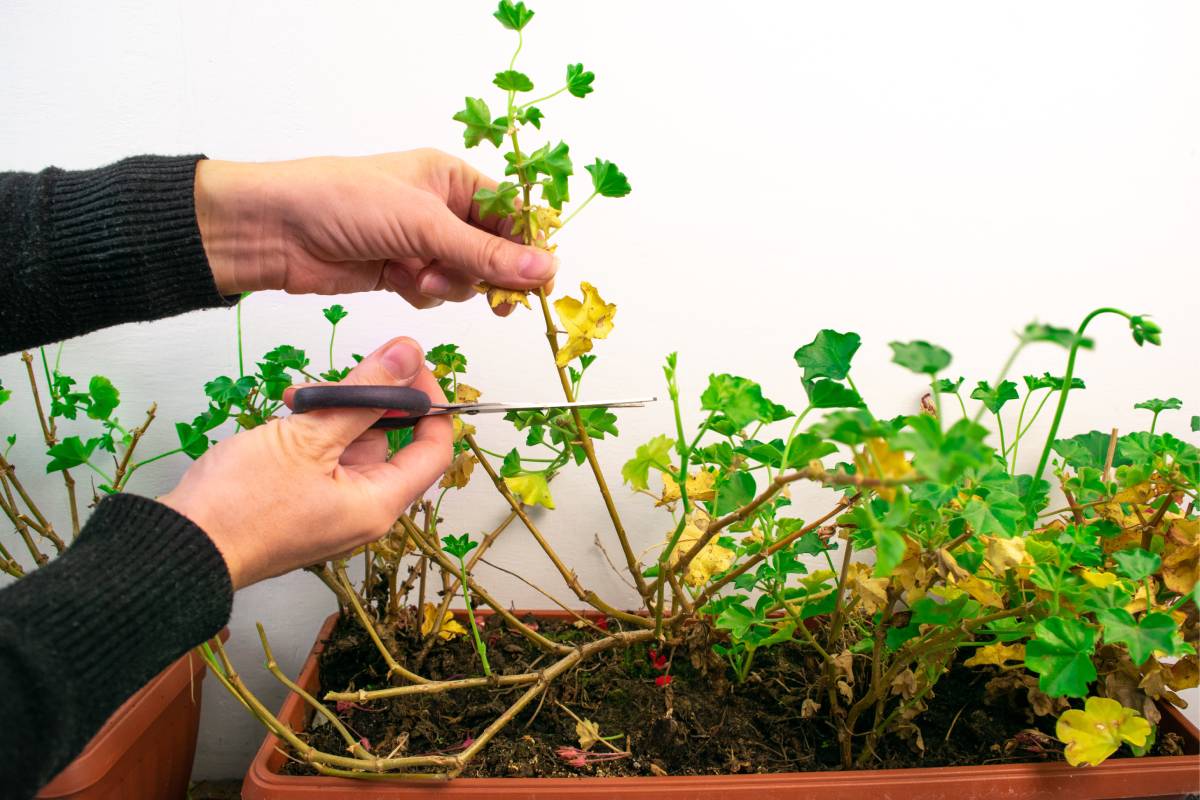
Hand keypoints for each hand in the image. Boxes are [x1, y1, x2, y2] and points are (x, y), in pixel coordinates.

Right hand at [159, 338, 450, 588]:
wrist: (180, 548)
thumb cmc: (241, 505)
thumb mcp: (308, 437)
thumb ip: (364, 392)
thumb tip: (409, 354)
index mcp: (378, 503)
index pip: (434, 448)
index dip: (430, 401)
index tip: (408, 366)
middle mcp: (363, 509)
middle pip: (391, 439)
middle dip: (367, 400)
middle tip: (332, 381)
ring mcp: (332, 505)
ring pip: (352, 441)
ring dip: (332, 410)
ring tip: (297, 399)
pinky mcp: (304, 499)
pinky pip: (325, 455)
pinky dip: (312, 430)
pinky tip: (288, 414)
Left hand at [193, 149, 556, 314]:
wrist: (275, 230)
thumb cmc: (344, 202)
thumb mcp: (424, 223)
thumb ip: (486, 253)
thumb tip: (545, 269)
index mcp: (452, 177)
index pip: (510, 213)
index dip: (528, 246)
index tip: (539, 280)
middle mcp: (441, 208)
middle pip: (494, 250)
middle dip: (488, 272)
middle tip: (497, 300)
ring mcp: (420, 242)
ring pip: (465, 276)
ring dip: (449, 283)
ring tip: (417, 274)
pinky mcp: (399, 271)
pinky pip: (435, 291)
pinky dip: (423, 292)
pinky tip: (399, 281)